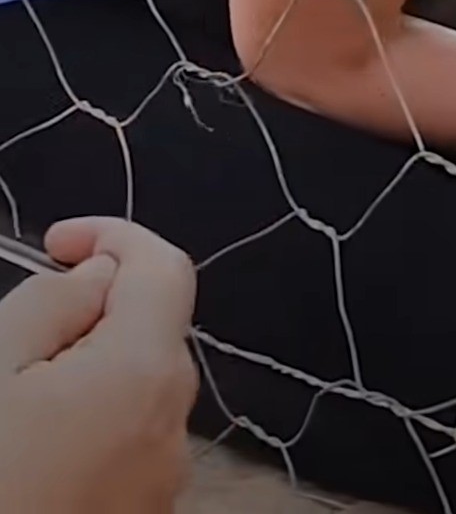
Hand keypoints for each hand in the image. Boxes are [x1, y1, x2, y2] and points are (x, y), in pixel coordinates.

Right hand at [0, 217, 199, 513]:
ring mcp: (162, 475)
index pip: (165, 267)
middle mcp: (173, 421)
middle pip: (150, 329)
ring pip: (134, 387)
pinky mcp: (143, 509)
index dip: (114, 235)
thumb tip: (99, 272)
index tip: (54, 241)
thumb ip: (49, 306)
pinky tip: (26, 450)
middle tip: (11, 337)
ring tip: (10, 402)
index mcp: (146, 372)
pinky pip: (125, 440)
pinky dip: (85, 421)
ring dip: (82, 370)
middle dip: (89, 311)